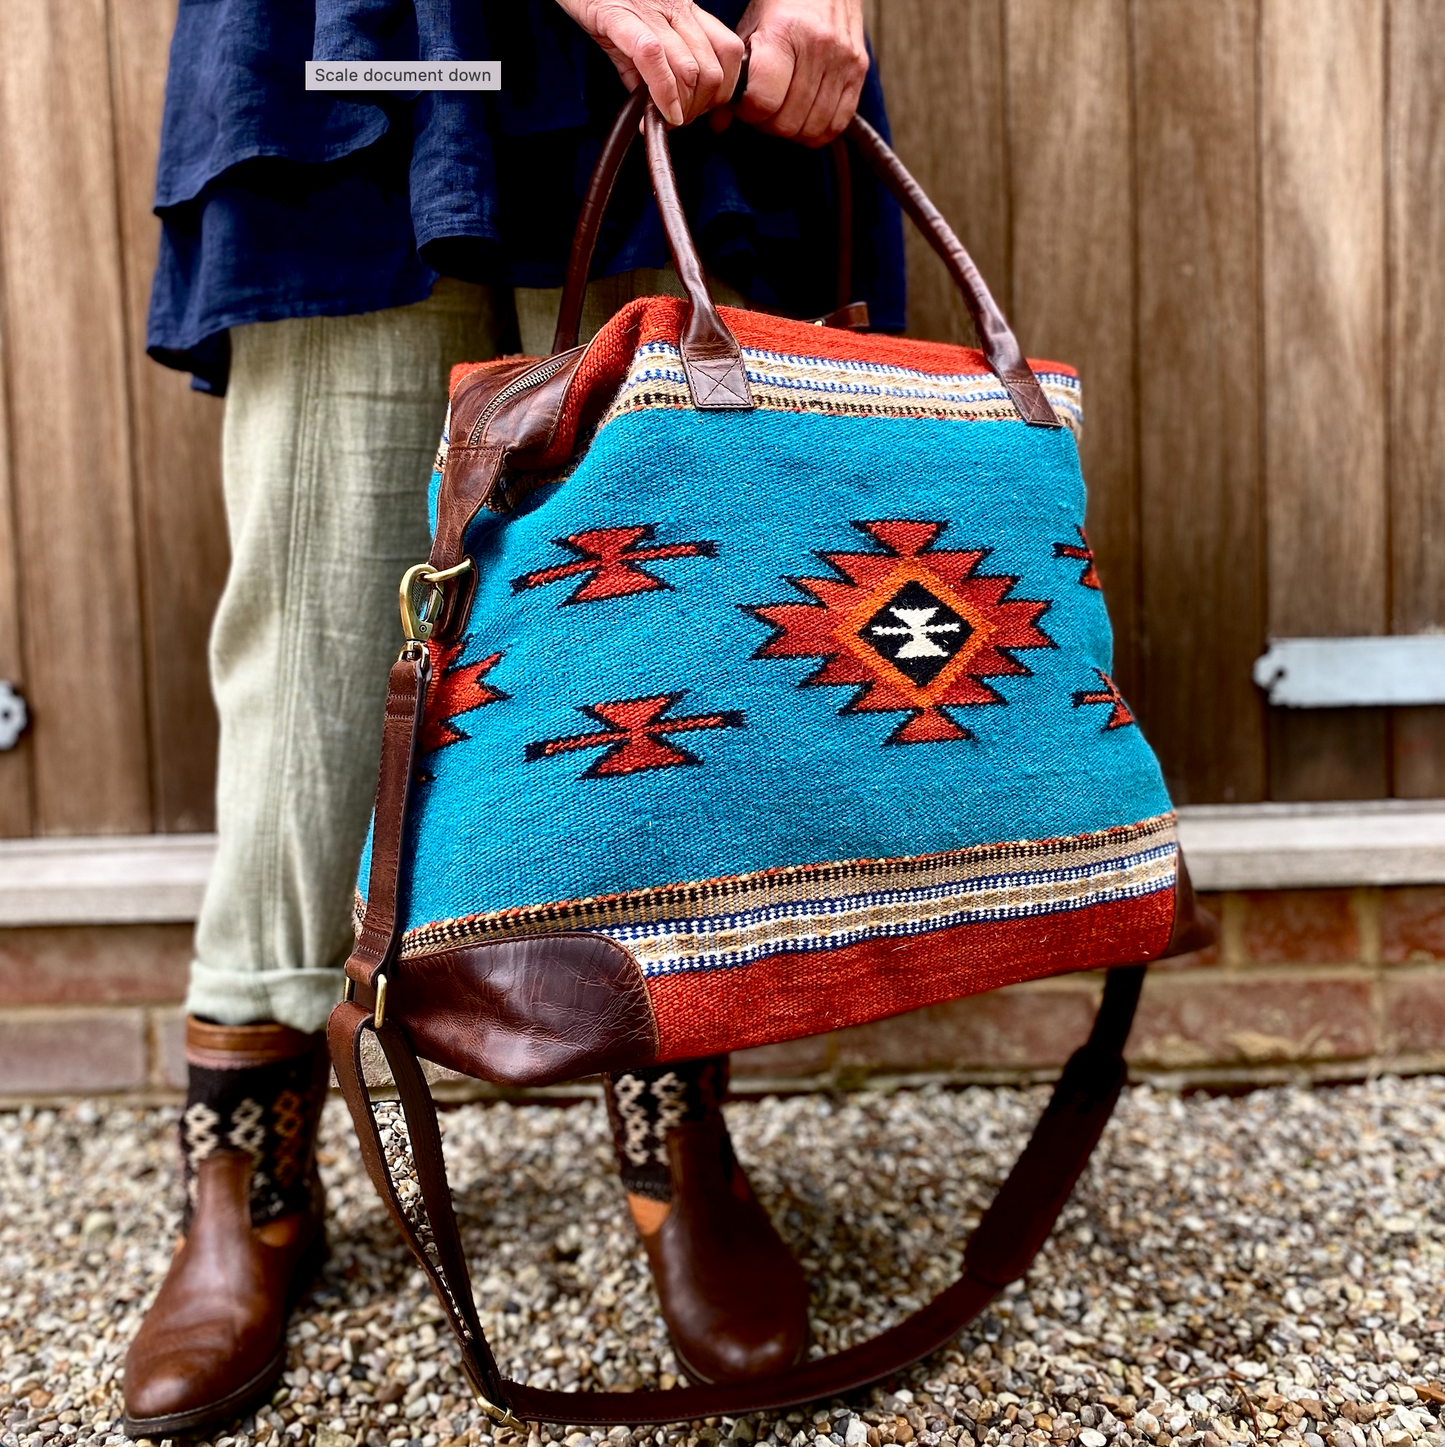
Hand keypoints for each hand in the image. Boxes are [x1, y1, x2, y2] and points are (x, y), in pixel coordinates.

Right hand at [555, 0, 745, 126]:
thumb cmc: (603, 2)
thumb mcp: (638, 36)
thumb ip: (650, 72)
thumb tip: (655, 111)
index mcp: (685, 12)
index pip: (728, 53)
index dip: (721, 92)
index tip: (700, 111)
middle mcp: (675, 10)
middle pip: (711, 71)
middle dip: (698, 108)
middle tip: (677, 121)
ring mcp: (650, 13)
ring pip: (689, 70)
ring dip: (680, 108)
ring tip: (664, 119)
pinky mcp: (620, 16)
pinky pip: (652, 58)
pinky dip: (660, 94)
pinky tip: (657, 115)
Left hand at [712, 0, 867, 145]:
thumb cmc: (781, 4)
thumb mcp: (750, 28)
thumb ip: (735, 76)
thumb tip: (719, 124)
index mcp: (785, 32)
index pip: (764, 101)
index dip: (749, 112)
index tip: (745, 103)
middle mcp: (819, 47)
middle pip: (787, 121)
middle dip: (768, 123)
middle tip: (763, 109)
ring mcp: (843, 61)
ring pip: (811, 129)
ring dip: (792, 130)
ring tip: (783, 110)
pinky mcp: (859, 71)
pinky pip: (836, 124)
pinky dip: (817, 130)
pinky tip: (804, 115)